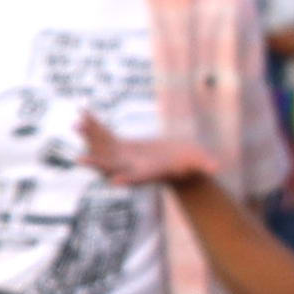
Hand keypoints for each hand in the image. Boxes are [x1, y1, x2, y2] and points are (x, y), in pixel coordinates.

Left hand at [76, 112, 215, 189]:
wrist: (179, 162)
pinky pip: (103, 135)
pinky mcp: (120, 147)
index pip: (138, 179)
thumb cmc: (191, 163)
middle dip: (96, 164)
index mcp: (150, 174)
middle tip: (79, 161)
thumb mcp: (199, 162)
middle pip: (112, 168)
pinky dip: (94, 126)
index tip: (114, 181)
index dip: (127, 179)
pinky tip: (83, 113)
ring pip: (103, 149)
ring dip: (90, 138)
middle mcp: (132, 168)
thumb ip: (204, 164)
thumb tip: (216, 166)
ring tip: (77, 124)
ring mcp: (124, 158)